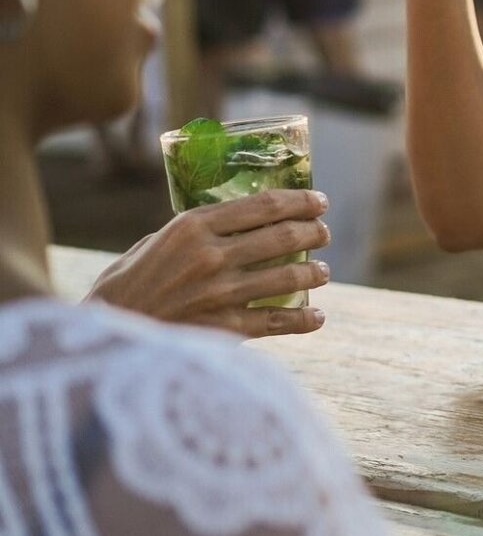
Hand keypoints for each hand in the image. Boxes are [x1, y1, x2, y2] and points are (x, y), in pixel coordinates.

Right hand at [86, 190, 332, 336]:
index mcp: (192, 227)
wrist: (104, 335)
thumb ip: (195, 232)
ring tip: (323, 272)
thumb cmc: (127, 285)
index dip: (301, 201)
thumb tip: (238, 221)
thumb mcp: (155, 243)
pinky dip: (305, 319)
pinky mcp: (223, 329)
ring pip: (289, 276)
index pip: (264, 205)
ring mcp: (220, 293)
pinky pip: (278, 322)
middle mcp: (211, 256)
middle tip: (323, 233)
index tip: (319, 201)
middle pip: (283, 236)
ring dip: (315, 273)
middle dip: (314, 232)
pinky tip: (317, 316)